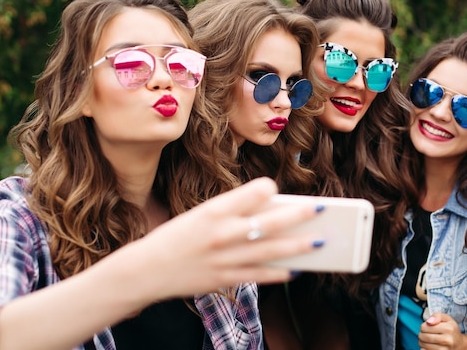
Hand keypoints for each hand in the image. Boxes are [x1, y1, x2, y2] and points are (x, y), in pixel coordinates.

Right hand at [117, 177, 321, 303]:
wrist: (146, 269)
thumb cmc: (178, 237)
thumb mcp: (201, 215)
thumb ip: (234, 211)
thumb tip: (271, 208)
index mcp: (214, 210)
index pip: (252, 192)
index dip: (267, 188)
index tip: (276, 189)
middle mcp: (222, 233)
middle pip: (269, 223)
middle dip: (298, 215)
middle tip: (320, 209)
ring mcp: (225, 258)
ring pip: (270, 252)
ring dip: (298, 247)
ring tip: (320, 242)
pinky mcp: (224, 279)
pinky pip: (259, 276)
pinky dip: (279, 273)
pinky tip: (296, 269)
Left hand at [418, 312, 466, 349]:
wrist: (458, 343)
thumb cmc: (450, 329)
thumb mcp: (446, 318)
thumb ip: (436, 316)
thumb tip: (429, 322)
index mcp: (448, 329)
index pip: (424, 327)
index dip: (423, 326)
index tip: (428, 327)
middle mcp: (447, 340)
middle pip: (423, 336)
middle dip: (422, 334)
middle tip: (426, 333)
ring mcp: (445, 349)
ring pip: (423, 345)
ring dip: (422, 342)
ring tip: (428, 339)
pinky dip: (425, 348)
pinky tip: (430, 345)